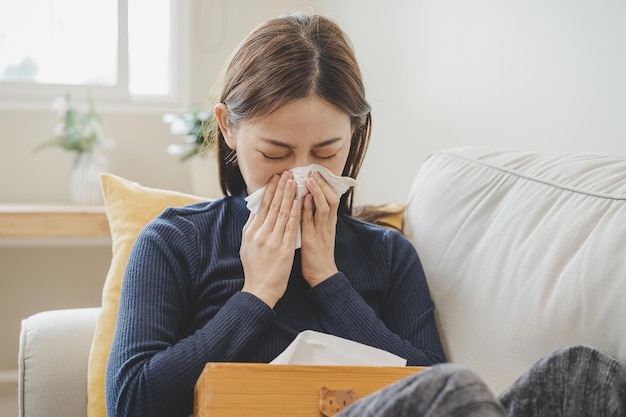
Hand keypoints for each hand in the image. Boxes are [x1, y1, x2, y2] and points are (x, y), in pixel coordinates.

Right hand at [240, 171, 300, 307]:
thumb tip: (255, 211)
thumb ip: (251, 228)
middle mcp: (261, 234)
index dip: (270, 191)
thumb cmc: (255, 269)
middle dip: (280, 188)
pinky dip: (294, 213)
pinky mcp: (284, 249)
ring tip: (293, 182)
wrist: (260, 290)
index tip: (275, 179)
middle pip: (272, 206)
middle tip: (286, 173)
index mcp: (251, 232)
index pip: (262, 207)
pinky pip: (290, 227)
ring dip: (288, 196)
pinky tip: (298, 201)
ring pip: (282, 213)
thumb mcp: (247, 246)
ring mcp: (272, 241)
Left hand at [301, 171, 339, 286]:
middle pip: (331, 198)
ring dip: (317, 192)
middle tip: (314, 171)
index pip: (331, 198)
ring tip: (310, 179)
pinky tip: (303, 198)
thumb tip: (304, 203)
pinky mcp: (313, 239)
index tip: (317, 173)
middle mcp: (328, 224)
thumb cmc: (317, 256)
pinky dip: (308, 208)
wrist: (322, 276)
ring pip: (324, 206)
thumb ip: (313, 219)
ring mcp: (321, 231)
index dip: (325, 185)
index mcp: (329, 222)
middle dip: (323, 184)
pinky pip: (312, 221)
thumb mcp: (319, 233)